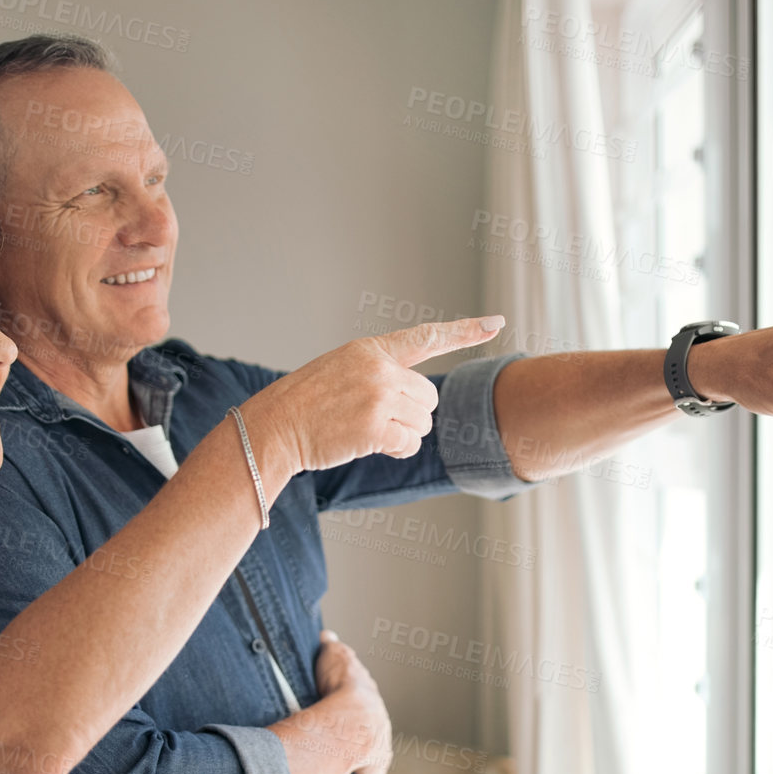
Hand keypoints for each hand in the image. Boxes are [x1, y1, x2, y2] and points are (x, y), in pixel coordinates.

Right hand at [239, 316, 504, 472]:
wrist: (274, 427)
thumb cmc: (306, 404)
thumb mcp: (342, 371)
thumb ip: (381, 373)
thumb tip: (421, 401)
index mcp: (371, 349)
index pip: (426, 336)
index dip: (465, 330)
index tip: (497, 322)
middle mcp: (379, 369)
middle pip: (428, 397)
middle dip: (412, 414)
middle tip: (378, 420)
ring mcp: (378, 397)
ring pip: (422, 422)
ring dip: (403, 434)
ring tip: (366, 431)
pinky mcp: (375, 427)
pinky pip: (410, 444)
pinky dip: (397, 451)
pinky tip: (372, 446)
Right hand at [312, 630, 392, 773]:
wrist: (351, 718)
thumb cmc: (340, 686)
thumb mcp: (333, 656)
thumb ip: (331, 646)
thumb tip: (328, 636)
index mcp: (369, 693)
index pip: (361, 696)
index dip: (349, 699)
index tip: (338, 703)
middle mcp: (379, 717)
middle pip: (368, 722)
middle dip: (355, 726)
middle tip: (334, 730)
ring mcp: (380, 741)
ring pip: (372, 747)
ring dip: (359, 750)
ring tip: (337, 754)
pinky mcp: (377, 764)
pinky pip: (372, 772)